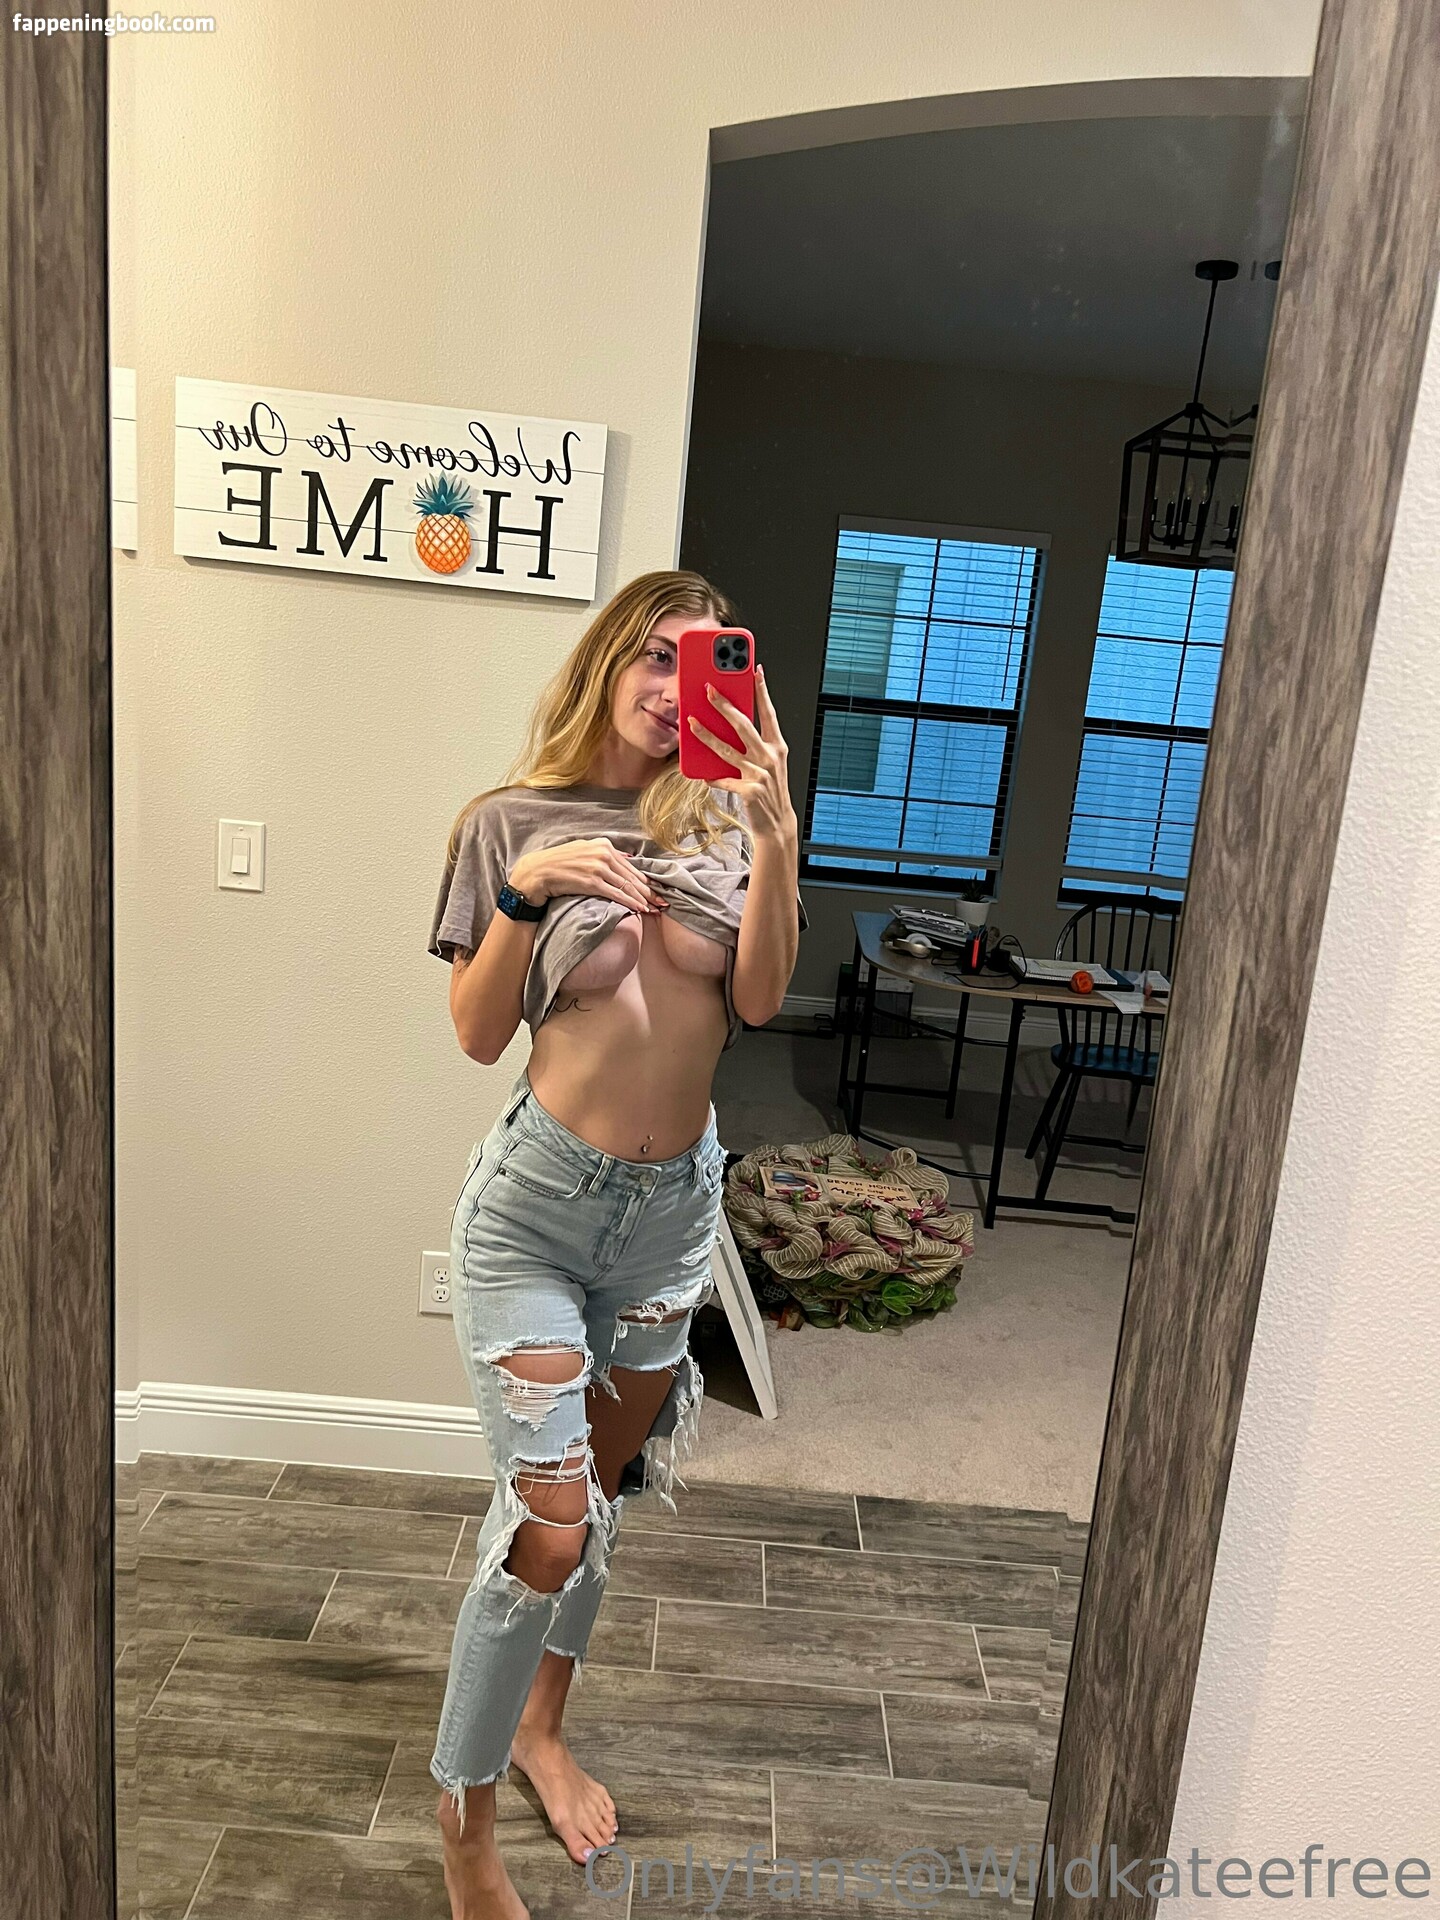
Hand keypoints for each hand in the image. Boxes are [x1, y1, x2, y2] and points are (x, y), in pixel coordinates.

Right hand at [509, 837, 667, 914]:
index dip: (645, 880)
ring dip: (643, 898)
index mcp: (604, 845)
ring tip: (654, 908)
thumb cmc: (560, 863)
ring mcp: (598, 867)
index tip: (656, 890)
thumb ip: (604, 854)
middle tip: (662, 901)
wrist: (538, 872)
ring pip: (627, 885)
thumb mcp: (584, 850)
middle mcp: (603, 853)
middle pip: (632, 876)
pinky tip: (639, 908)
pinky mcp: (592, 881)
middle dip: (649, 891)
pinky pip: (616, 893)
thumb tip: (626, 860)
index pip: (630, 866)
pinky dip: (630, 901)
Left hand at [686, 663, 796, 842]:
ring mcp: (760, 774)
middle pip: (743, 725)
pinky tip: (702, 774)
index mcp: (777, 747)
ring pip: (726, 750)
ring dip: (706, 734)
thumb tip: (726, 726)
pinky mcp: (749, 791)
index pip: (769, 713)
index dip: (762, 691)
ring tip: (690, 722)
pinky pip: (722, 779)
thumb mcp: (767, 764)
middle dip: (724, 705)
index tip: (755, 670)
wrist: (776, 824)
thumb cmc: (768, 791)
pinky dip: (711, 777)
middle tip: (709, 689)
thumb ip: (751, 746)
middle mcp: (770, 758)